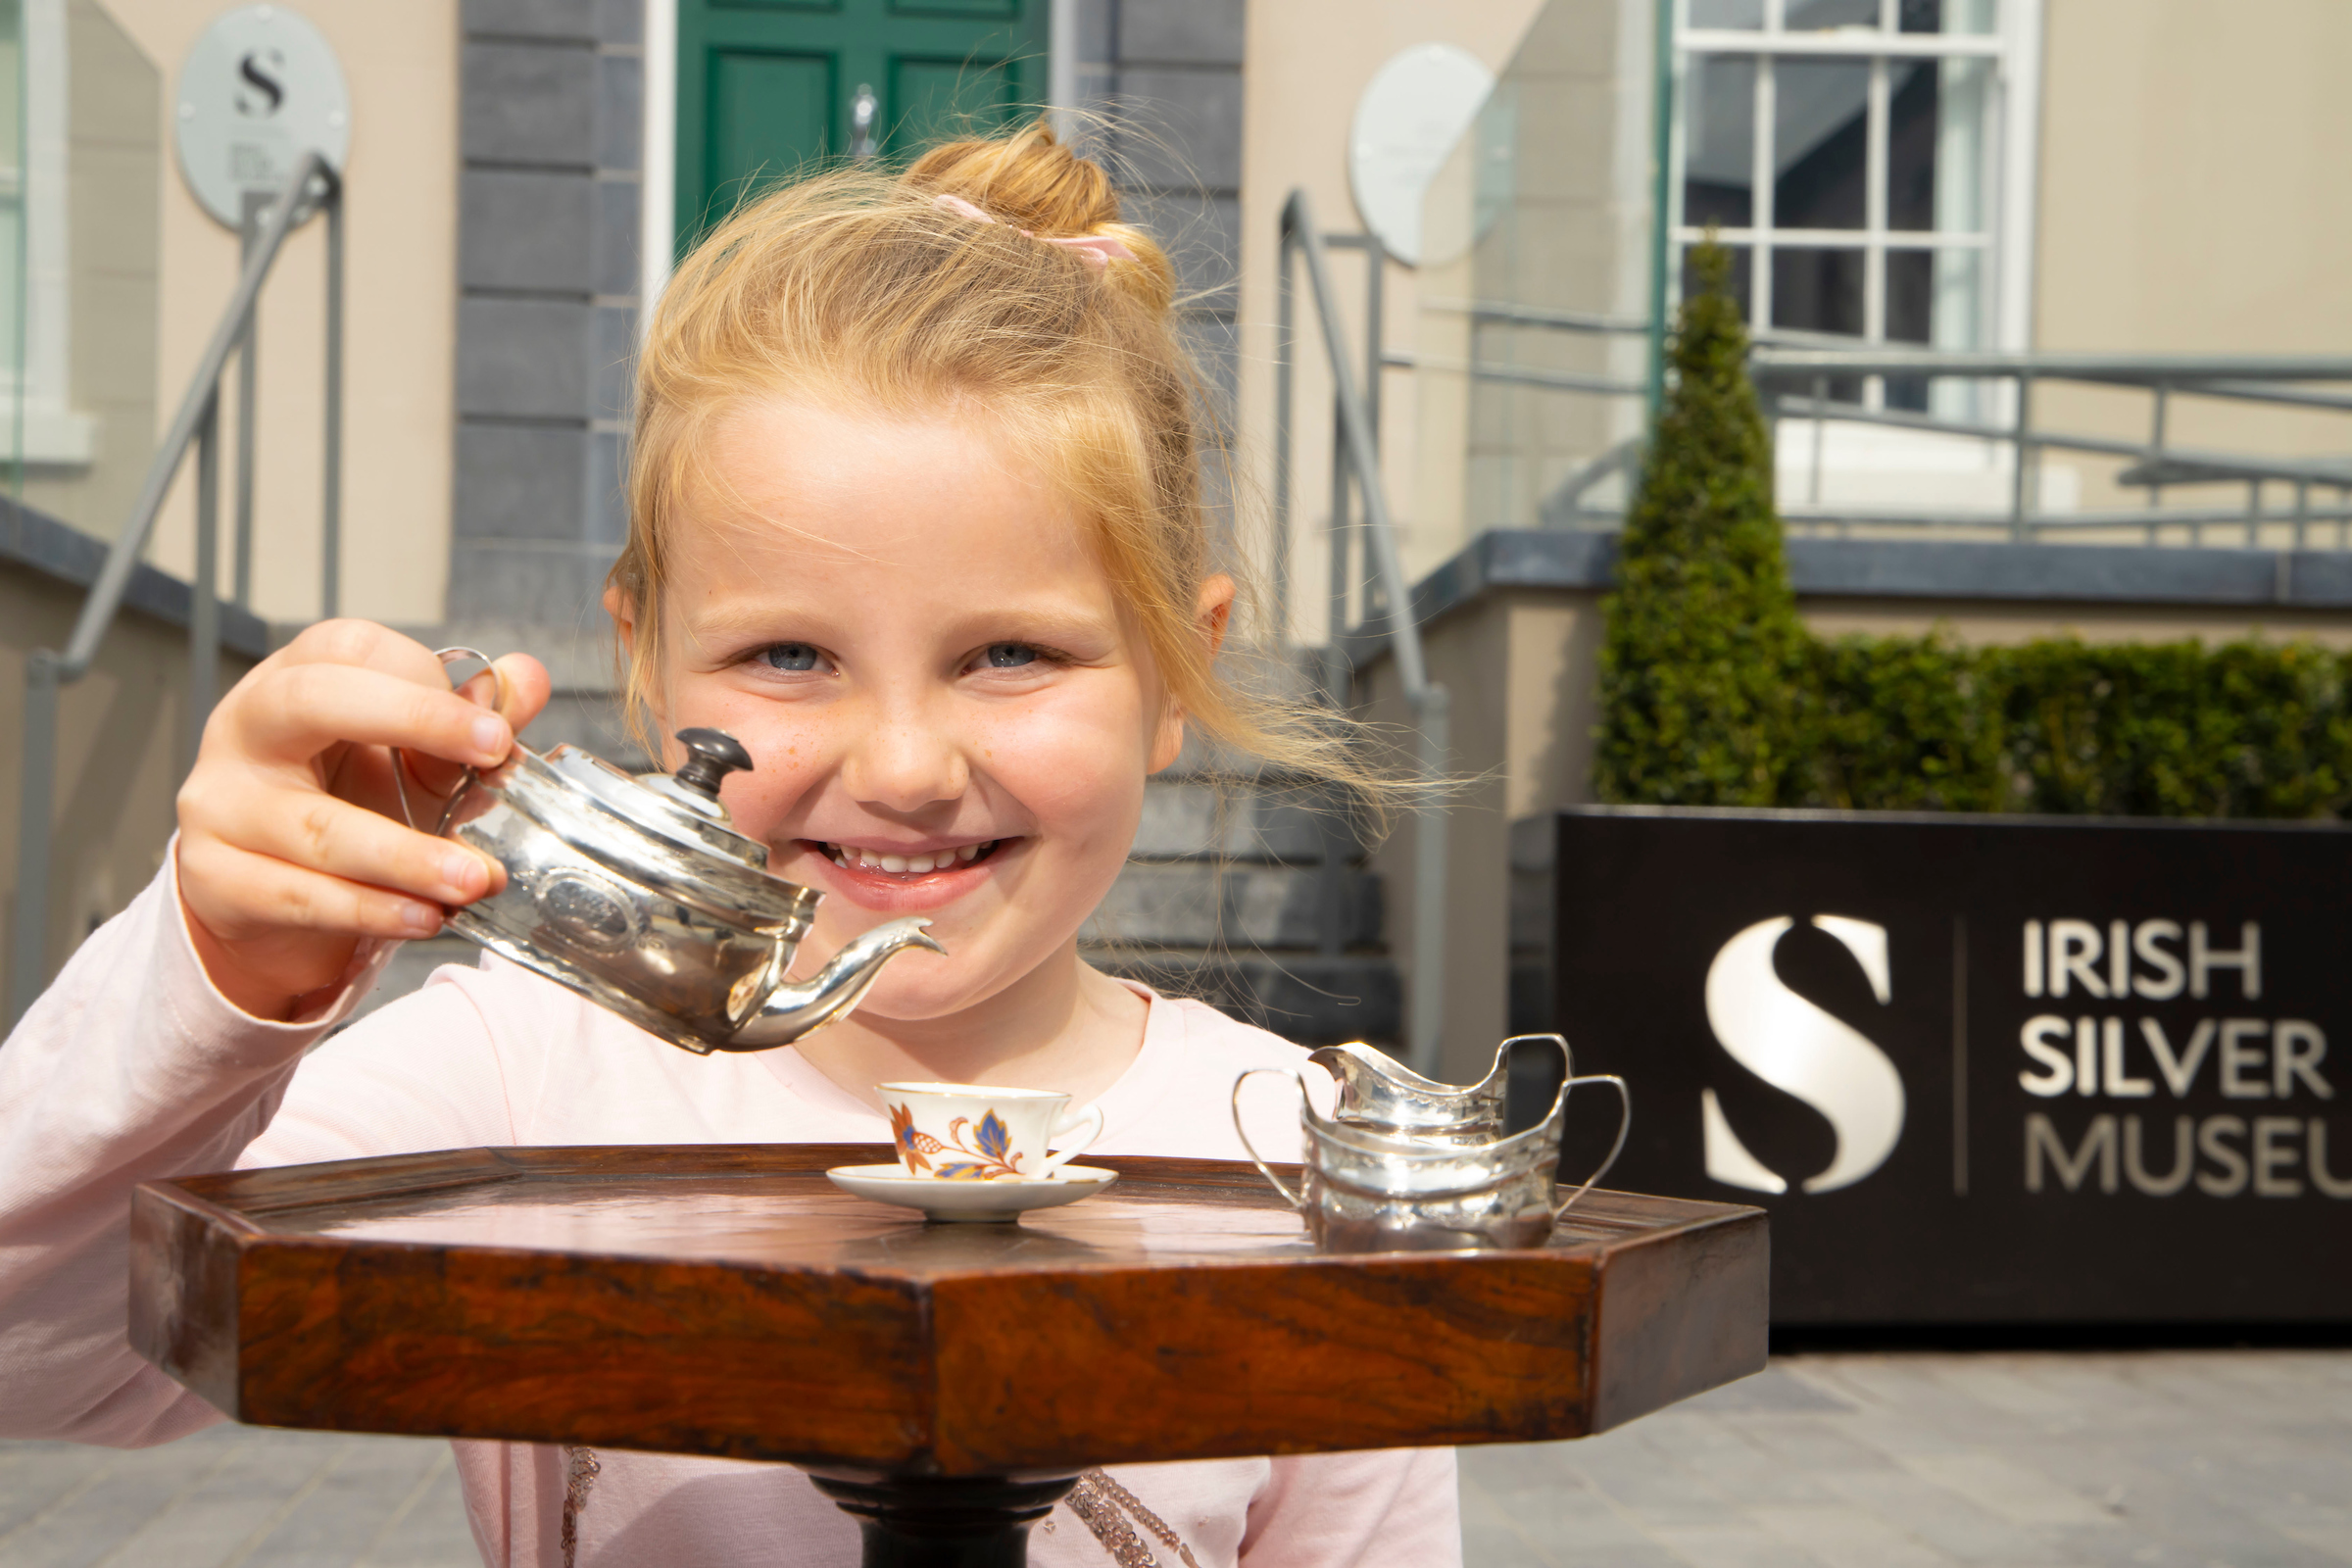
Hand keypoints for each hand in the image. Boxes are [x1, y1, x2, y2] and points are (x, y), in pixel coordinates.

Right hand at [174, 621, 550, 1019]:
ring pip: (316, 825)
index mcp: (292, 678)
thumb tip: (525, 678)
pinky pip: (299, 895)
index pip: (348, 650)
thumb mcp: (415, 759)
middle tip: (494, 752)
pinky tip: (425, 916)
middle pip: (311, 700)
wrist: (267, 897)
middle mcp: (244, 728)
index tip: (494, 726)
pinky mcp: (216, 878)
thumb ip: (470, 719)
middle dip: (412, 719)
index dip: (425, 682)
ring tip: (475, 877)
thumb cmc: (345, 803)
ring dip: (408, 856)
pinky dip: (371, 909)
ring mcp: (220, 803)